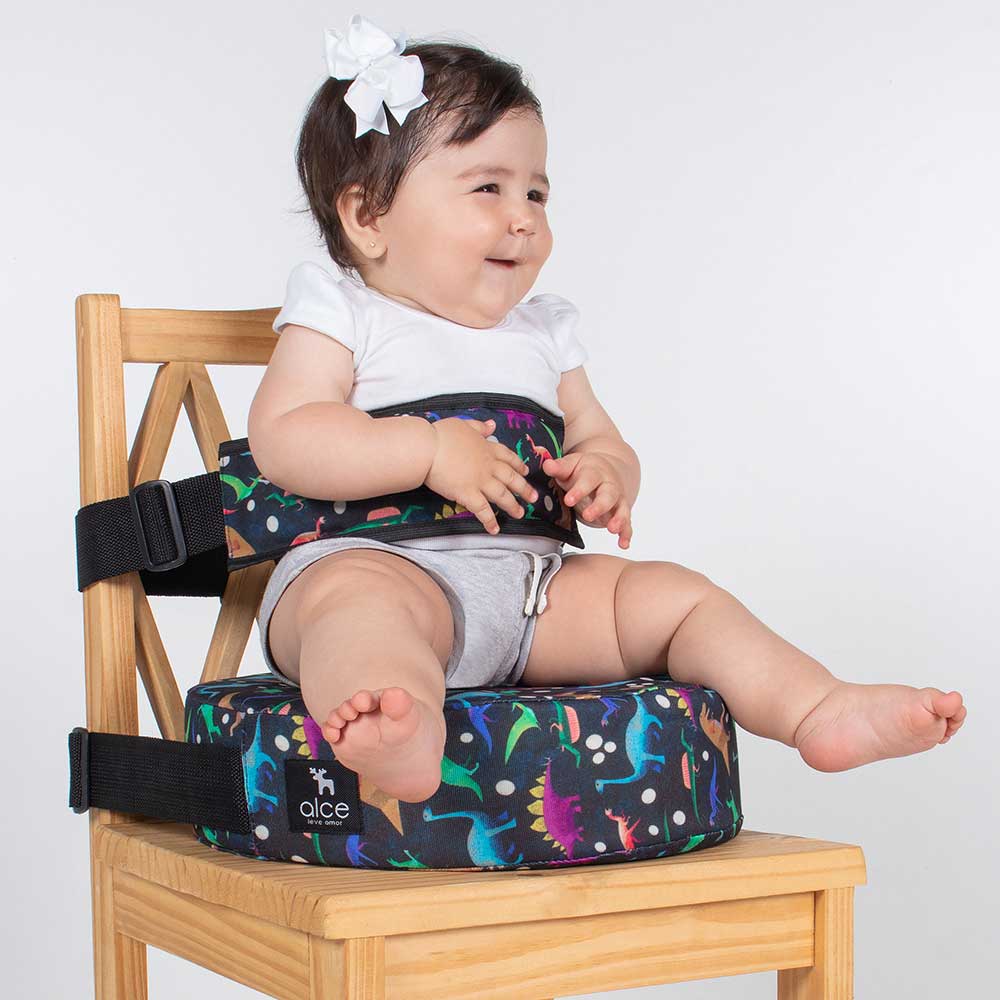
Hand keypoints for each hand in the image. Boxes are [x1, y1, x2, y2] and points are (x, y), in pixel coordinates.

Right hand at [425, 417, 536, 535]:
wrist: (427, 449)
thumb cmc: (441, 435)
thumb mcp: (463, 424)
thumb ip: (479, 426)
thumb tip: (492, 425)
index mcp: (486, 448)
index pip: (508, 457)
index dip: (518, 465)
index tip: (525, 472)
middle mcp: (488, 466)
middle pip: (511, 478)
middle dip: (524, 488)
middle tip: (533, 497)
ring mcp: (480, 481)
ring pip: (502, 495)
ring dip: (512, 506)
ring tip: (520, 513)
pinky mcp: (468, 494)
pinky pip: (483, 510)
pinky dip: (489, 521)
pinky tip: (494, 529)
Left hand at [542, 452, 631, 548]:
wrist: (605, 470)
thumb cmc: (584, 470)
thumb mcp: (571, 466)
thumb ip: (559, 468)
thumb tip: (547, 465)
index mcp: (594, 471)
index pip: (588, 480)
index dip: (579, 490)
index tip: (569, 500)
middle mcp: (609, 485)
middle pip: (608, 494)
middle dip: (599, 506)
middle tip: (587, 516)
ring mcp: (617, 499)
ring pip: (621, 508)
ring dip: (619, 519)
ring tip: (613, 529)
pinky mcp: (621, 511)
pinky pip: (627, 523)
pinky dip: (626, 533)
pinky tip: (623, 543)